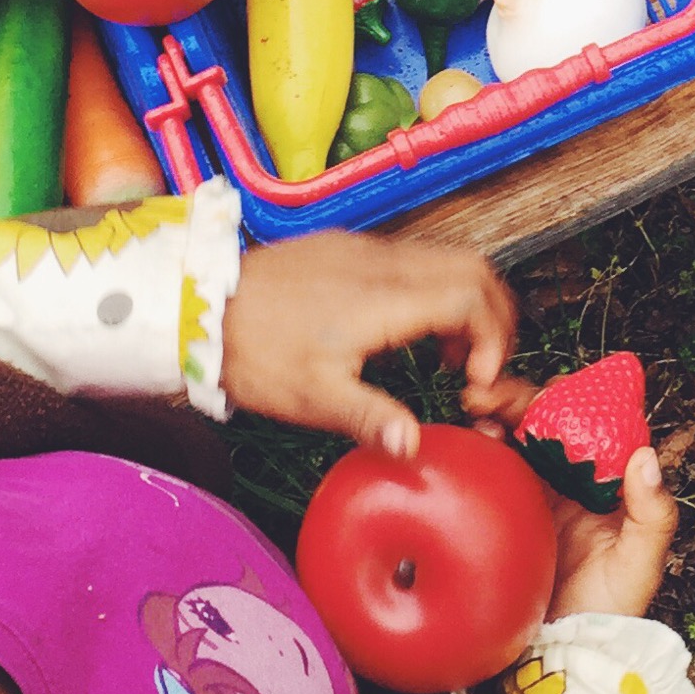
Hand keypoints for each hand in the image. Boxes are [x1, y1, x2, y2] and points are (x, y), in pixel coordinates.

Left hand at [221, 236, 515, 456]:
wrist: (200, 305)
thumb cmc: (259, 355)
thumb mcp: (314, 398)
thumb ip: (370, 418)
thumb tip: (415, 446)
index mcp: (386, 297)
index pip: (473, 297)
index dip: (493, 339)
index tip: (474, 382)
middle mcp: (385, 262)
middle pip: (474, 268)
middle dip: (494, 316)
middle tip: (480, 367)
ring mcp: (367, 248)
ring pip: (445, 259)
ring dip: (465, 304)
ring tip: (446, 358)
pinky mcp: (348, 247)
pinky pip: (414, 258)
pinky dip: (434, 291)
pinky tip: (407, 333)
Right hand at [464, 375, 678, 618]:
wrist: (558, 656)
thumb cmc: (607, 613)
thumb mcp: (640, 565)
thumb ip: (652, 515)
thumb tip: (646, 458)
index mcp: (604, 482)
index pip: (589, 421)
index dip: (569, 396)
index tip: (546, 390)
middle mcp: (568, 480)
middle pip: (543, 420)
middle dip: (516, 397)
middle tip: (489, 393)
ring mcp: (531, 494)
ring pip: (511, 436)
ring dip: (493, 414)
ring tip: (474, 409)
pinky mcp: (499, 511)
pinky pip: (486, 470)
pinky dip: (475, 448)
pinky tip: (467, 442)